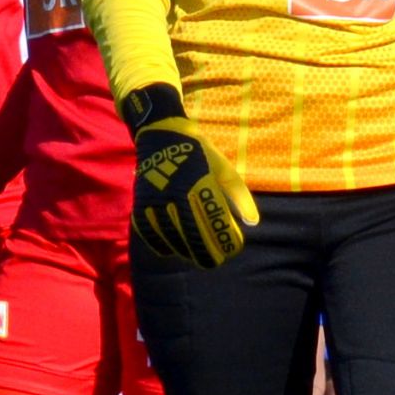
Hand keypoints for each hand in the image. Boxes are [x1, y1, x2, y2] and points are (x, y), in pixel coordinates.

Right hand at [120, 86, 258, 268]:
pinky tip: (175, 249)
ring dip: (187, 251)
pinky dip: (163, 245)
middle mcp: (177, 194)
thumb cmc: (198, 153)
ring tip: (198, 255)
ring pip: (172, 238)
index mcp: (201, 183)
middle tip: (216, 260)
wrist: (161, 134)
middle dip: (208, 253)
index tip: (233, 247)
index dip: (226, 240)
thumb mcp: (224, 169)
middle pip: (194, 236)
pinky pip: (150, 233)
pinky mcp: (141, 203)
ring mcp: (157, 200)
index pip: (215, 222)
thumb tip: (252, 222)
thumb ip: (239, 196)